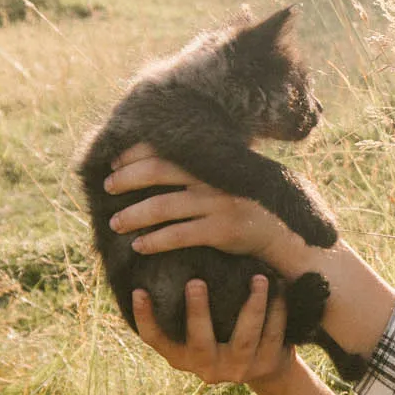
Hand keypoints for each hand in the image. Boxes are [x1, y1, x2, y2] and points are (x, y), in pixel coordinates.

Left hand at [105, 143, 308, 273]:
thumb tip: (160, 161)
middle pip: (158, 172)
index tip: (113, 161)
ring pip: (162, 207)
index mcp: (213, 160)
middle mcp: (213, 178)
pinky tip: (139, 246)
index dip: (136, 153)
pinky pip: (178, 235)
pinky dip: (154, 241)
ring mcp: (218, 204)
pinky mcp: (221, 231)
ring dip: (132, 215)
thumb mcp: (232, 175)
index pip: (167, 148)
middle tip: (107, 187)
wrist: (286, 231)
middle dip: (127, 179)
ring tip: (115, 223)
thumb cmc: (252, 202)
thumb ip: (204, 167)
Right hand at [133, 274, 293, 387]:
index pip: (156, 340)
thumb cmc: (221, 336)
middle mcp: (206, 368)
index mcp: (181, 357)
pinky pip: (273, 335)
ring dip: (252, 306)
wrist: (266, 369)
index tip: (139, 291)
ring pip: (245, 338)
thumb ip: (181, 310)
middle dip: (198, 312)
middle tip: (195, 282)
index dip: (144, 318)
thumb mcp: (197, 332)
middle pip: (200, 342)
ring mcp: (237, 369)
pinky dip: (277, 310)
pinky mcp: (266, 365)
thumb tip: (159, 261)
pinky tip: (280, 288)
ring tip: (258, 278)